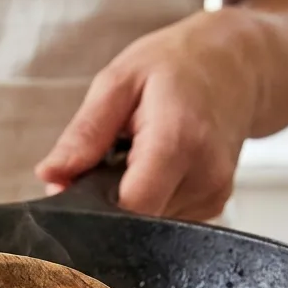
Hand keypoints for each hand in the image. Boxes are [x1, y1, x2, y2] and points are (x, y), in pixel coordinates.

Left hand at [36, 12, 261, 221]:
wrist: (237, 64)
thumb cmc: (179, 64)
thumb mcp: (119, 81)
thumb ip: (84, 134)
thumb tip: (51, 176)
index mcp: (179, 140)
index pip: (130, 208)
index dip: (93, 209)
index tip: (76, 188)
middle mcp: (204, 175)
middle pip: (137, 219)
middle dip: (108, 199)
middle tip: (109, 157)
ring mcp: (214, 194)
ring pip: (150, 223)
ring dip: (131, 196)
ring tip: (138, 155)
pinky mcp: (215, 204)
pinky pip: (167, 217)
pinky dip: (151, 197)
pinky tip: (155, 166)